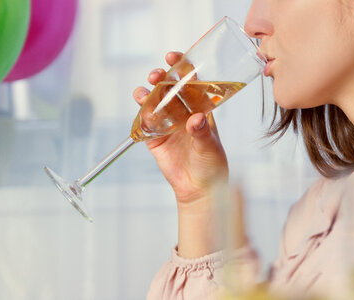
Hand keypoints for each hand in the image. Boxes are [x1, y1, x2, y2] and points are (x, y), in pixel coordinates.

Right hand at [132, 51, 228, 208]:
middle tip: (157, 75)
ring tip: (145, 91)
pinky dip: (142, 113)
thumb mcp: (210, 148)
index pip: (191, 83)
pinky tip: (141, 109)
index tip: (176, 57)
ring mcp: (168, 124)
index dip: (183, 68)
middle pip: (169, 88)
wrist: (199, 188)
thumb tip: (196, 119)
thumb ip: (202, 133)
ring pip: (155, 102)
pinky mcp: (155, 137)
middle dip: (161, 77)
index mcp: (200, 109)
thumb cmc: (212, 165)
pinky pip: (146, 122)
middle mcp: (182, 113)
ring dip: (148, 92)